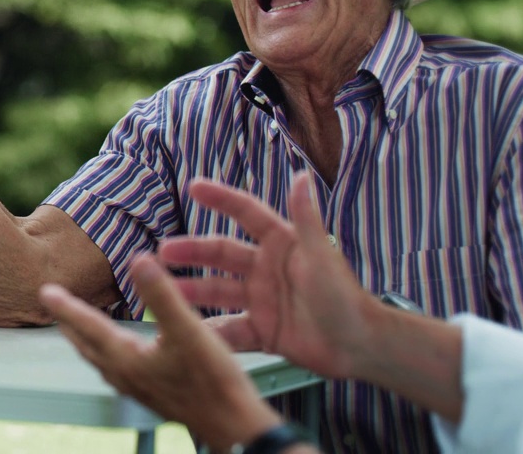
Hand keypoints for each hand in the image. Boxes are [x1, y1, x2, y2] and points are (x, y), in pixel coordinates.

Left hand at [39, 256, 281, 451]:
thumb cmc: (213, 381)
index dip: (65, 306)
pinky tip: (120, 353)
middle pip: (85, 344)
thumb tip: (140, 260)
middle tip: (53, 306)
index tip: (44, 291)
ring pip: (99, 359)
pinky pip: (115, 369)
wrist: (234, 427)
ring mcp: (136, 388)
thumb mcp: (189, 330)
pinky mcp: (151, 394)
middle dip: (68, 324)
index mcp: (126, 358)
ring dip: (85, 340)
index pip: (87, 325)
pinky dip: (106, 353)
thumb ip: (162, 296)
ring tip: (78, 327)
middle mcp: (124, 374)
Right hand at [164, 172, 379, 378]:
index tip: (194, 186)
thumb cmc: (345, 296)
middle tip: (163, 253)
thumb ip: (307, 218)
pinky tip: (187, 331)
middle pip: (221, 254)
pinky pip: (229, 328)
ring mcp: (260, 299)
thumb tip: (301, 175)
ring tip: (165, 291)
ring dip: (192, 290)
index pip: (246, 214)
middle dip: (192, 252)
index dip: (221, 199)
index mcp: (281, 244)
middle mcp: (265, 268)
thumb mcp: (321, 256)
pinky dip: (210, 331)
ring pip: (218, 291)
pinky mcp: (261, 329)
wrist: (359, 347)